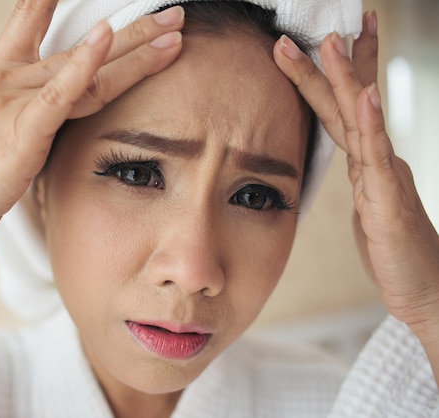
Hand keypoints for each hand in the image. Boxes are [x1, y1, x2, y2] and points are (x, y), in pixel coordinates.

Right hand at [0, 0, 184, 257]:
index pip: (32, 18)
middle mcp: (7, 78)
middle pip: (81, 45)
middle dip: (132, 29)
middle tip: (173, 14)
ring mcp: (13, 101)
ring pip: (85, 68)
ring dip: (134, 47)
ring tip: (174, 31)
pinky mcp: (21, 131)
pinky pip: (61, 94)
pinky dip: (86, 65)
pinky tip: (108, 40)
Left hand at [273, 12, 438, 331]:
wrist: (425, 290)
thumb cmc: (396, 249)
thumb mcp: (370, 205)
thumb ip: (363, 178)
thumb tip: (353, 158)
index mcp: (369, 162)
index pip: (349, 109)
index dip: (341, 72)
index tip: (335, 36)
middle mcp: (377, 162)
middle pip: (349, 104)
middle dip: (335, 62)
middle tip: (324, 26)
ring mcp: (385, 178)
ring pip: (359, 121)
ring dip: (345, 79)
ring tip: (334, 42)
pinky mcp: (389, 201)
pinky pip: (377, 158)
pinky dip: (371, 125)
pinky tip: (365, 97)